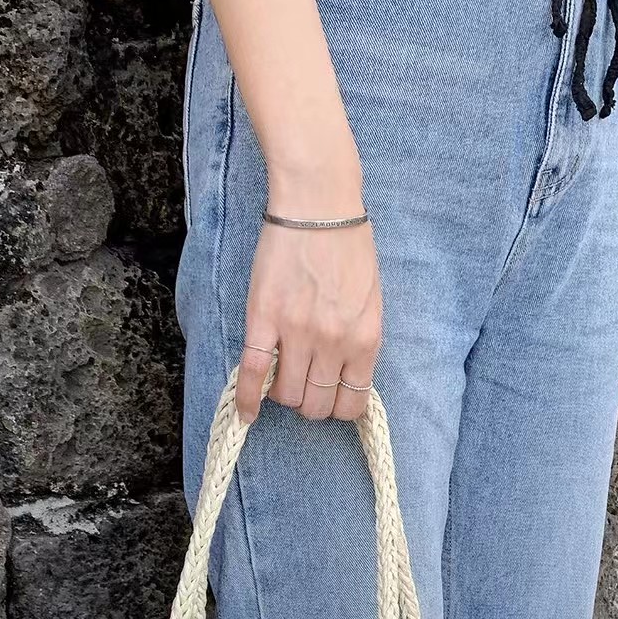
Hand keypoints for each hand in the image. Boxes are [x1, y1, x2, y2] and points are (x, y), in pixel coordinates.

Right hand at [235, 215, 382, 424]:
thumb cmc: (348, 247)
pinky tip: (247, 414)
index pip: (352, 404)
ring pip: (287, 395)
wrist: (319, 204)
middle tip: (303, 383)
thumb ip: (360, 341)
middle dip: (310, 402)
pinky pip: (254, 373)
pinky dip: (248, 400)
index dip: (337, 406)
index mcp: (365, 340)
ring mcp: (298, 333)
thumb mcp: (370, 302)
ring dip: (283, 394)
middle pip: (316, 405)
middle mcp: (334, 344)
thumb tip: (346, 376)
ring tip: (281, 375)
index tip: (328, 394)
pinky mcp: (264, 319)